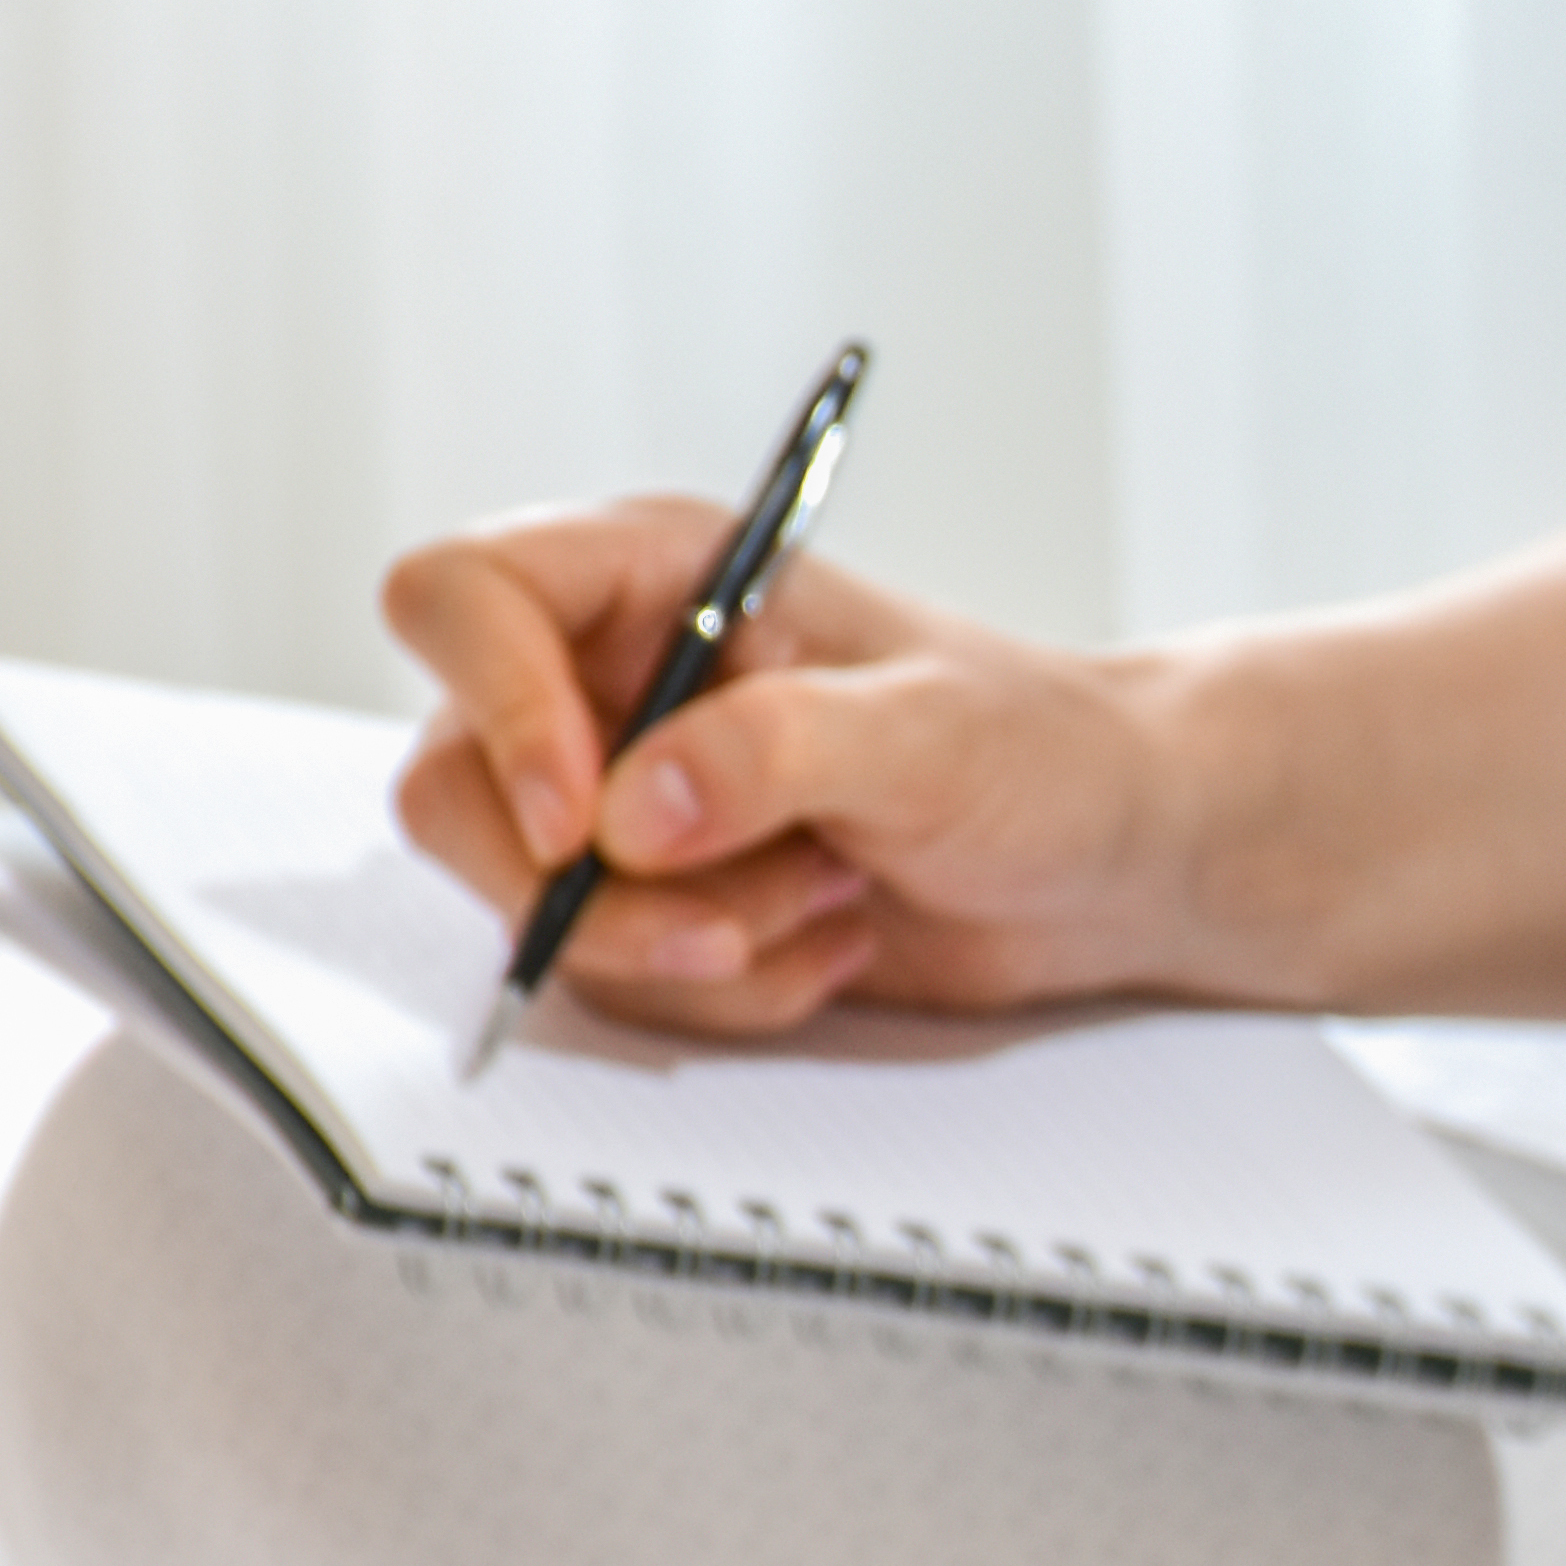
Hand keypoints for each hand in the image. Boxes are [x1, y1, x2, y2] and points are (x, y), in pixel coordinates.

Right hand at [385, 501, 1186, 1036]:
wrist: (1111, 857)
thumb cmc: (1043, 750)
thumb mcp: (930, 732)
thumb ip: (778, 752)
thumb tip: (632, 816)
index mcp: (651, 574)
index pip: (461, 598)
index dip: (492, 710)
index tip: (584, 822)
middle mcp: (610, 681)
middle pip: (454, 789)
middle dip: (584, 892)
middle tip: (721, 926)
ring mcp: (623, 802)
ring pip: (533, 906)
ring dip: (683, 945)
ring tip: (829, 898)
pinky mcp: (656, 904)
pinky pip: (616, 981)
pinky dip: (728, 991)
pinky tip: (831, 940)